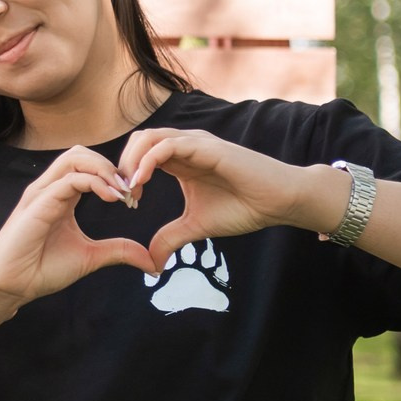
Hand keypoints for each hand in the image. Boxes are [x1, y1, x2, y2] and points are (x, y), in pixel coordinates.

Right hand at [0, 146, 153, 303]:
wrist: (11, 286)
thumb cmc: (41, 269)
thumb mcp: (90, 257)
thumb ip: (118, 251)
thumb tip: (151, 260)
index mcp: (61, 196)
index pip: (88, 166)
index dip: (114, 176)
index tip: (133, 200)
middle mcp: (50, 189)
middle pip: (81, 153)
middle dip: (110, 166)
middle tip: (130, 192)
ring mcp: (42, 193)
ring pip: (74, 158)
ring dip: (103, 169)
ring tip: (122, 191)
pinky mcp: (38, 203)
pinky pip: (68, 180)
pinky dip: (94, 183)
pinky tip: (112, 198)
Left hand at [117, 127, 314, 261]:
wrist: (279, 202)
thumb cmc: (243, 208)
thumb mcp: (196, 226)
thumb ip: (170, 238)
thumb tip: (151, 263)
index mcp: (180, 160)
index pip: (139, 154)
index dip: (125, 175)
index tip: (126, 202)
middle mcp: (184, 145)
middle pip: (137, 141)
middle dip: (121, 166)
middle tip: (122, 196)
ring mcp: (195, 143)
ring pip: (148, 138)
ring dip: (130, 162)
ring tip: (130, 191)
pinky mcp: (206, 147)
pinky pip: (166, 146)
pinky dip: (147, 162)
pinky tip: (141, 183)